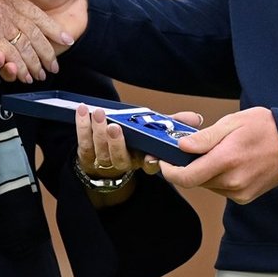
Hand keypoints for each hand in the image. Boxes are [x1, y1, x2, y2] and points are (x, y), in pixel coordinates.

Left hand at [74, 104, 205, 177]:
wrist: (106, 158)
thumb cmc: (135, 141)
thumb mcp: (156, 131)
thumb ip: (174, 123)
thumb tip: (195, 118)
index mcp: (142, 160)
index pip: (149, 165)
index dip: (149, 162)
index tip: (150, 156)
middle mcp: (124, 163)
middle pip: (120, 156)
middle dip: (117, 142)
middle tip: (116, 127)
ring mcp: (104, 162)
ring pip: (100, 149)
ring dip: (98, 131)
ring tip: (99, 114)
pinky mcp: (87, 157)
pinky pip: (84, 143)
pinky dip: (82, 127)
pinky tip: (84, 112)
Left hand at [158, 106, 277, 204]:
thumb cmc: (266, 128)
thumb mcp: (232, 123)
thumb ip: (205, 137)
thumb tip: (181, 146)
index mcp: (227, 160)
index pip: (186, 177)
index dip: (169, 171)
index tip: (164, 161)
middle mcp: (232, 181)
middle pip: (195, 181)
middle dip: (188, 167)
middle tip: (193, 150)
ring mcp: (239, 192)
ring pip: (207, 185)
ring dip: (204, 172)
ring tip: (219, 153)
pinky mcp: (244, 197)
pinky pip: (220, 189)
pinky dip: (218, 178)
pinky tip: (231, 163)